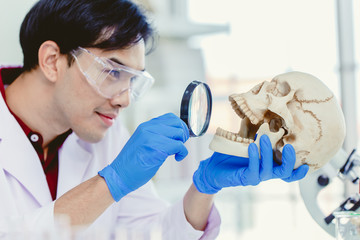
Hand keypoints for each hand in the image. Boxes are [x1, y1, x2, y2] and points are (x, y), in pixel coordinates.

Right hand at [99, 113, 188, 200]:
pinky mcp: (156, 148)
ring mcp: (151, 137)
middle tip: (180, 145)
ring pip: (179, 133)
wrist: (119, 175)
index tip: (179, 137)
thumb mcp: (143, 142)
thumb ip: (155, 136)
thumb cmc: (132, 163)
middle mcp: (148, 128)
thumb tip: (174, 135)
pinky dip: (182, 153)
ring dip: (182, 143)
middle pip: (177, 123)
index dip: (179, 126)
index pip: (170, 117)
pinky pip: (178, 145)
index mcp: (146, 126)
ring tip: (176, 152)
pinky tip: (177, 158)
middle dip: (183, 134)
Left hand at [193, 135, 308, 193]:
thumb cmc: (232, 153)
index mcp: (270, 164)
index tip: (307, 163)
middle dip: (290, 160)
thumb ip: (255, 130)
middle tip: (290, 146)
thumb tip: (260, 110)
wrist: (214, 166)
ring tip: (264, 138)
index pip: (288, 170)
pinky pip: (253, 170)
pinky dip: (253, 158)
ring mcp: (257, 176)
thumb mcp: (246, 139)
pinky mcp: (245, 178)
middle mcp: (267, 172)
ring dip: (267, 153)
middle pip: (285, 173)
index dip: (299, 170)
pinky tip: (251, 146)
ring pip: (270, 170)